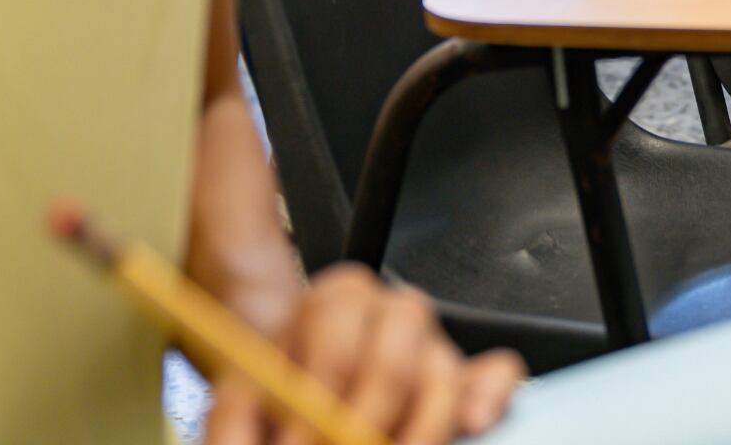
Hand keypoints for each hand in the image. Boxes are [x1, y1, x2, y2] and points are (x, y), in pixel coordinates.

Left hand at [203, 264, 524, 444]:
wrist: (296, 380)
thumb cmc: (279, 387)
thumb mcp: (241, 394)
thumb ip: (234, 422)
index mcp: (338, 300)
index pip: (336, 344)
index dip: (316, 406)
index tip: (297, 443)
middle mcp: (394, 310)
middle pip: (391, 364)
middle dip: (363, 425)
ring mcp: (434, 342)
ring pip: (443, 375)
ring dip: (419, 429)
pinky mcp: (464, 374)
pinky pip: (497, 374)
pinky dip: (490, 399)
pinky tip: (472, 425)